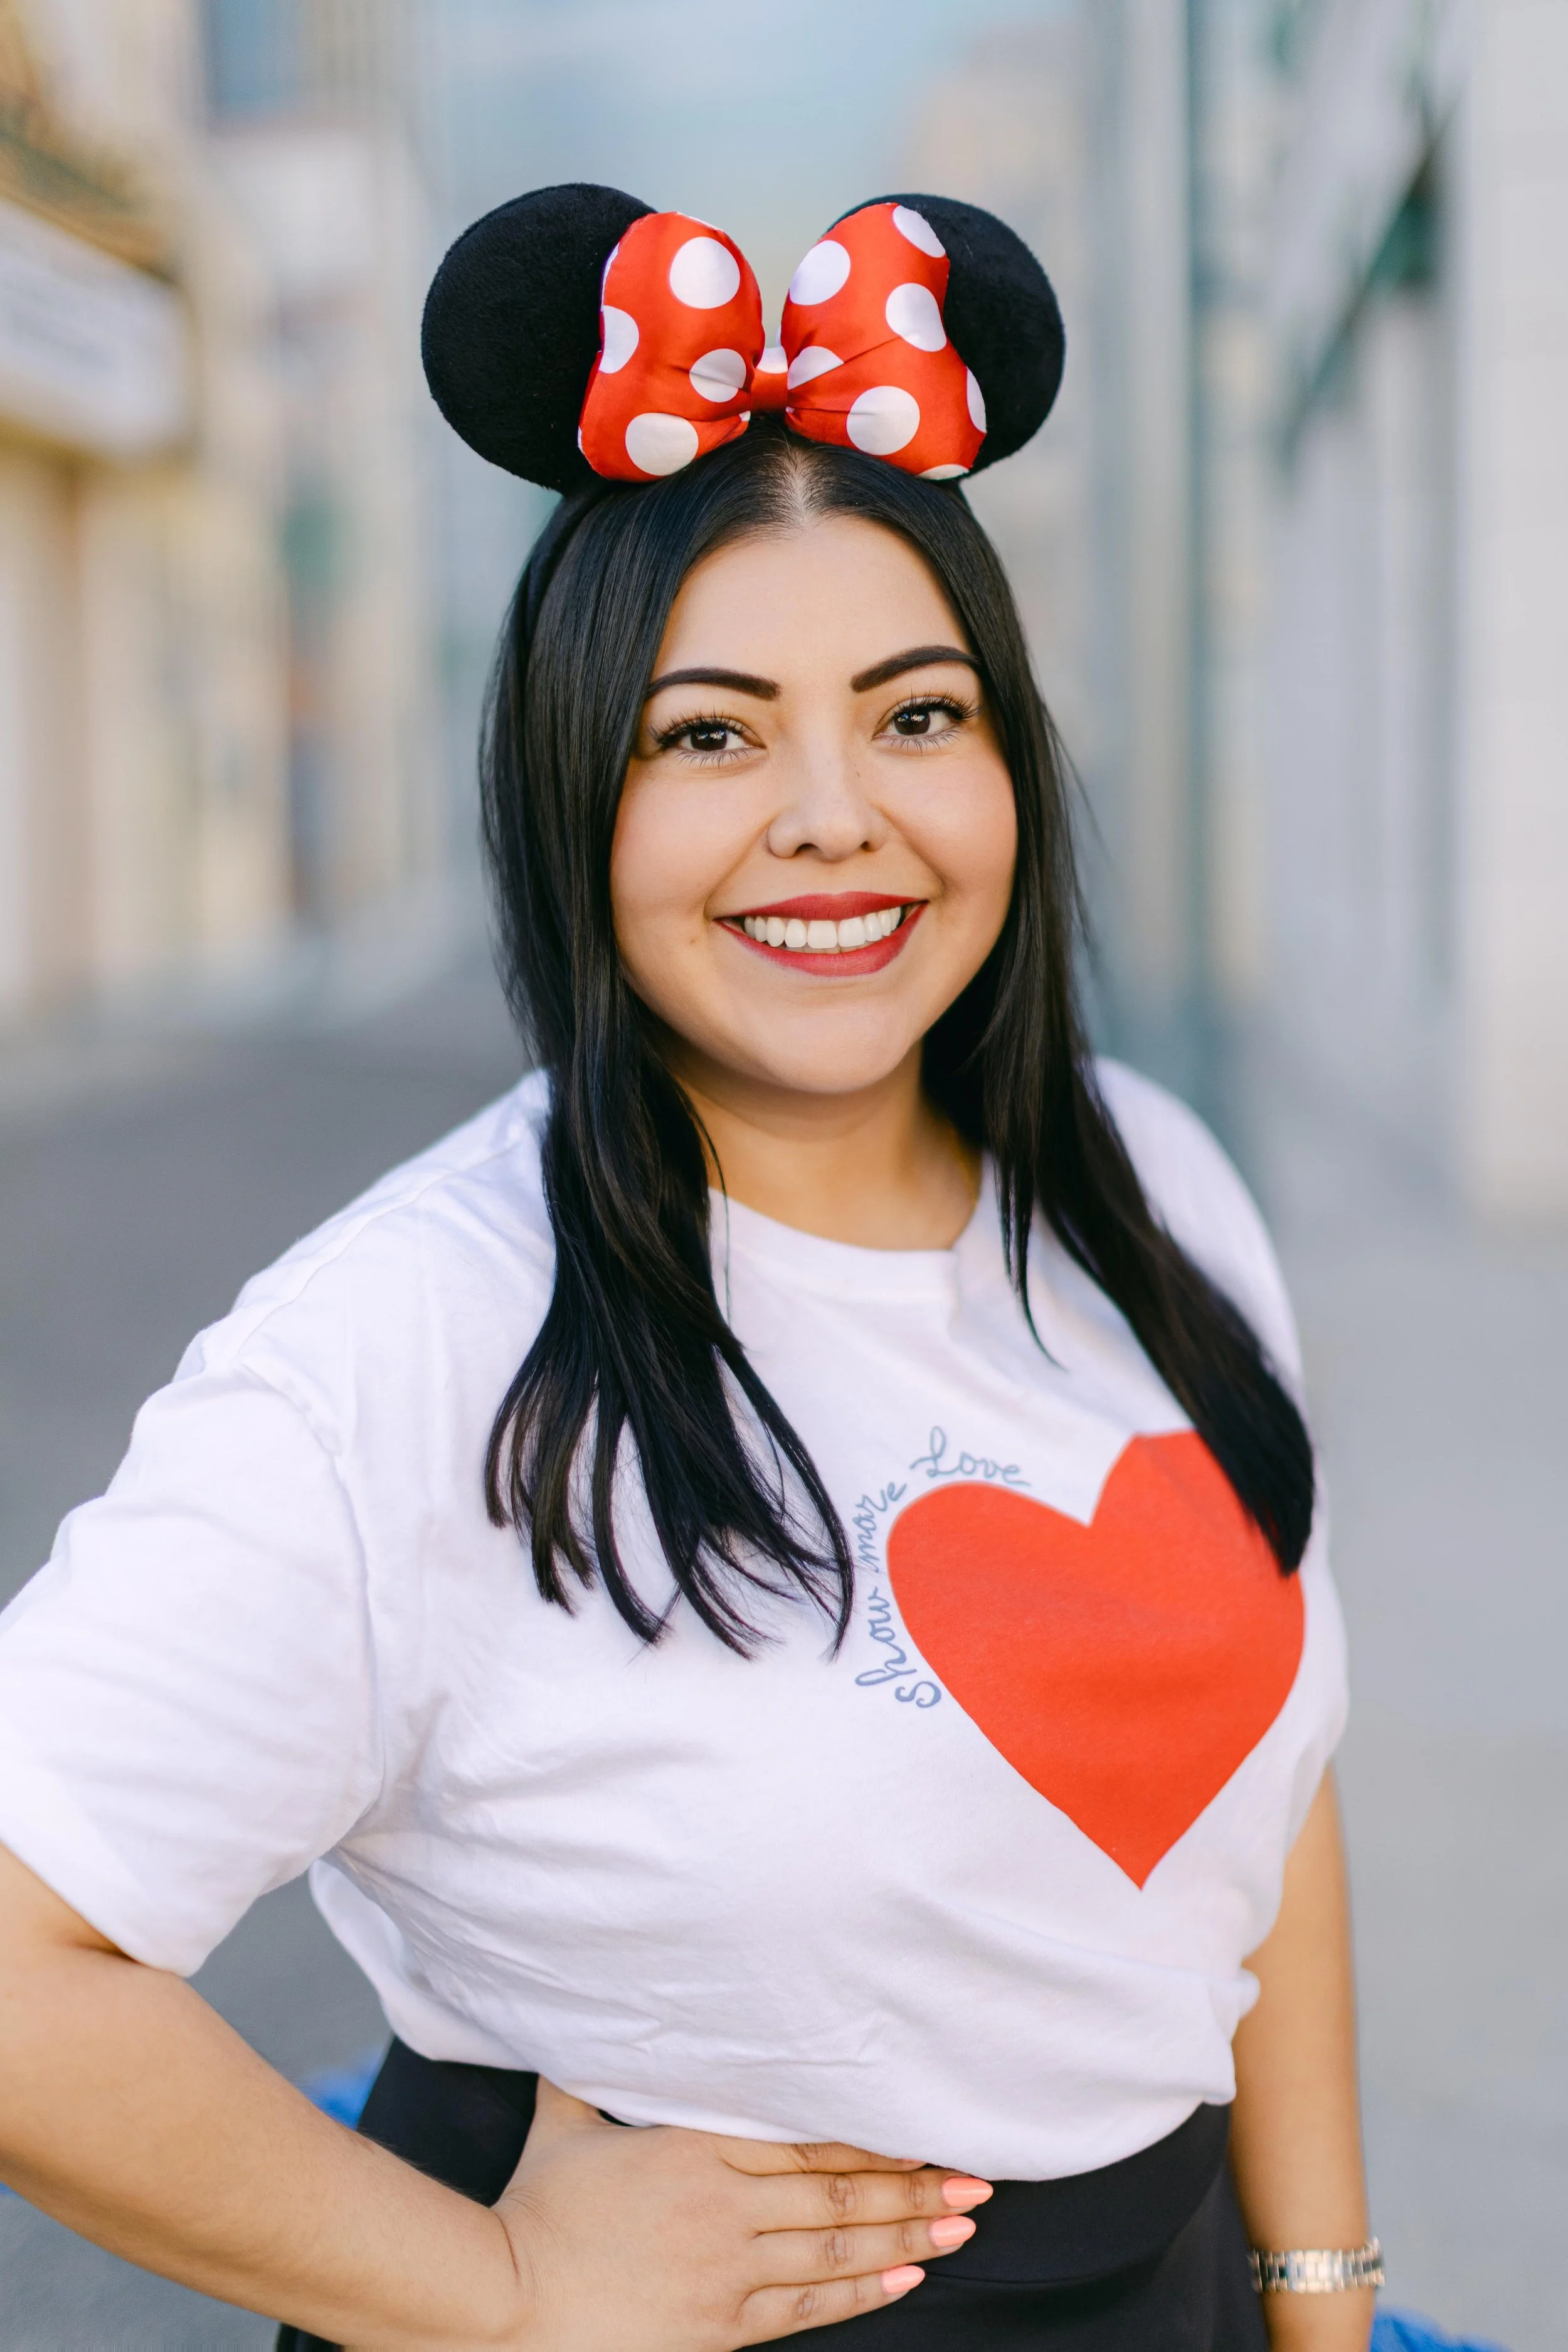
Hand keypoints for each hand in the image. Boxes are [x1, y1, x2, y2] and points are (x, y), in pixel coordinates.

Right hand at [490, 2079, 992, 2349]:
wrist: (502, 2305)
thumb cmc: (533, 2213)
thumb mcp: (564, 2126)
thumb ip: (589, 2077)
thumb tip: (583, 2021)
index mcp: (694, 2147)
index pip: (809, 2139)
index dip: (874, 2137)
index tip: (924, 2131)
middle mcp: (723, 2206)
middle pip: (840, 2192)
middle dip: (914, 2186)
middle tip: (975, 2178)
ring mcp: (726, 2271)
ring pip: (837, 2248)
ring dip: (908, 2234)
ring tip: (962, 2223)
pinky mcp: (721, 2328)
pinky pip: (808, 2306)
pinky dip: (863, 2291)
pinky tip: (906, 2277)